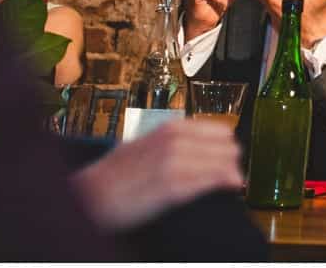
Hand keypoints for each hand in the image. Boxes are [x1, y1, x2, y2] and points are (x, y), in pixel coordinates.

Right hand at [71, 117, 242, 232]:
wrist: (90, 195)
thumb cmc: (114, 173)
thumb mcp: (144, 144)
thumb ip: (171, 140)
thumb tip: (199, 143)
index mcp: (170, 129)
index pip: (219, 130)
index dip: (227, 144)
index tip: (230, 154)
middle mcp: (175, 141)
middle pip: (227, 146)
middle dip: (232, 159)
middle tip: (234, 170)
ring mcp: (175, 163)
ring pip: (224, 163)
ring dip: (232, 172)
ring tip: (235, 180)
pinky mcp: (173, 187)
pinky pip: (211, 181)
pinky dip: (225, 183)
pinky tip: (231, 186)